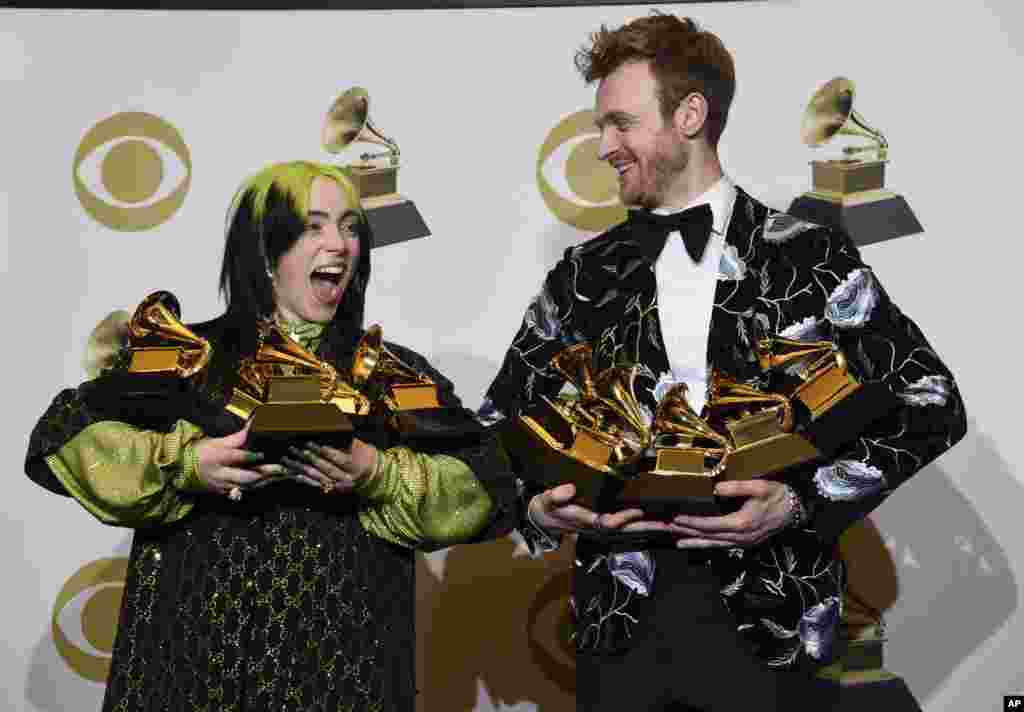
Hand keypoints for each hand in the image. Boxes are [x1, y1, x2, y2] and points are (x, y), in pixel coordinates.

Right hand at [195, 422, 283, 496]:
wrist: (182, 471)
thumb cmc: (200, 452)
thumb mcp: (215, 442)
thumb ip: (235, 438)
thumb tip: (252, 425)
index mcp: (216, 457)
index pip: (235, 457)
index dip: (250, 456)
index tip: (264, 453)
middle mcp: (221, 474)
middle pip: (245, 476)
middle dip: (264, 473)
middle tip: (281, 469)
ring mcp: (223, 485)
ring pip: (248, 486)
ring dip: (266, 481)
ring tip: (282, 475)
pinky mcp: (225, 492)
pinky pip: (245, 490)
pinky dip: (259, 486)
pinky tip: (271, 481)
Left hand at [281, 438, 377, 493]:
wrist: (373, 474)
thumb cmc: (366, 456)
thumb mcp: (359, 447)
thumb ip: (344, 442)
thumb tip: (326, 434)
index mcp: (356, 467)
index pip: (339, 459)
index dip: (325, 452)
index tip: (311, 443)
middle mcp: (347, 479)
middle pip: (326, 468)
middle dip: (309, 458)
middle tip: (296, 449)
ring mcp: (338, 486)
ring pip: (318, 477)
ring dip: (302, 468)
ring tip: (289, 459)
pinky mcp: (332, 489)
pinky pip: (316, 485)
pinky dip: (305, 480)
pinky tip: (295, 475)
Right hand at [528, 483, 670, 535]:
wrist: (545, 520)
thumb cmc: (548, 508)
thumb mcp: (546, 501)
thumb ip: (556, 496)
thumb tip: (569, 489)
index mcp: (587, 521)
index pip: (609, 522)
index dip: (624, 518)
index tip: (639, 511)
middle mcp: (600, 528)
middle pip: (629, 530)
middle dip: (650, 526)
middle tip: (670, 523)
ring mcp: (606, 529)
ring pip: (634, 530)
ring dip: (654, 527)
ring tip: (674, 523)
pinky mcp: (609, 526)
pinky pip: (632, 527)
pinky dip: (648, 525)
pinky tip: (662, 522)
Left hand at [668, 479, 792, 548]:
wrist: (795, 510)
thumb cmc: (778, 496)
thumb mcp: (760, 486)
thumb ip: (737, 487)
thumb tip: (716, 488)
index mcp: (742, 523)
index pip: (710, 525)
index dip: (692, 522)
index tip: (675, 518)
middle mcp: (740, 537)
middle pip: (707, 536)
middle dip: (685, 532)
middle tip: (666, 528)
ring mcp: (742, 542)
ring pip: (711, 544)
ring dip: (692, 541)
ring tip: (674, 540)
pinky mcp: (743, 542)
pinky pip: (719, 545)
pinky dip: (703, 545)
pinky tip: (690, 544)